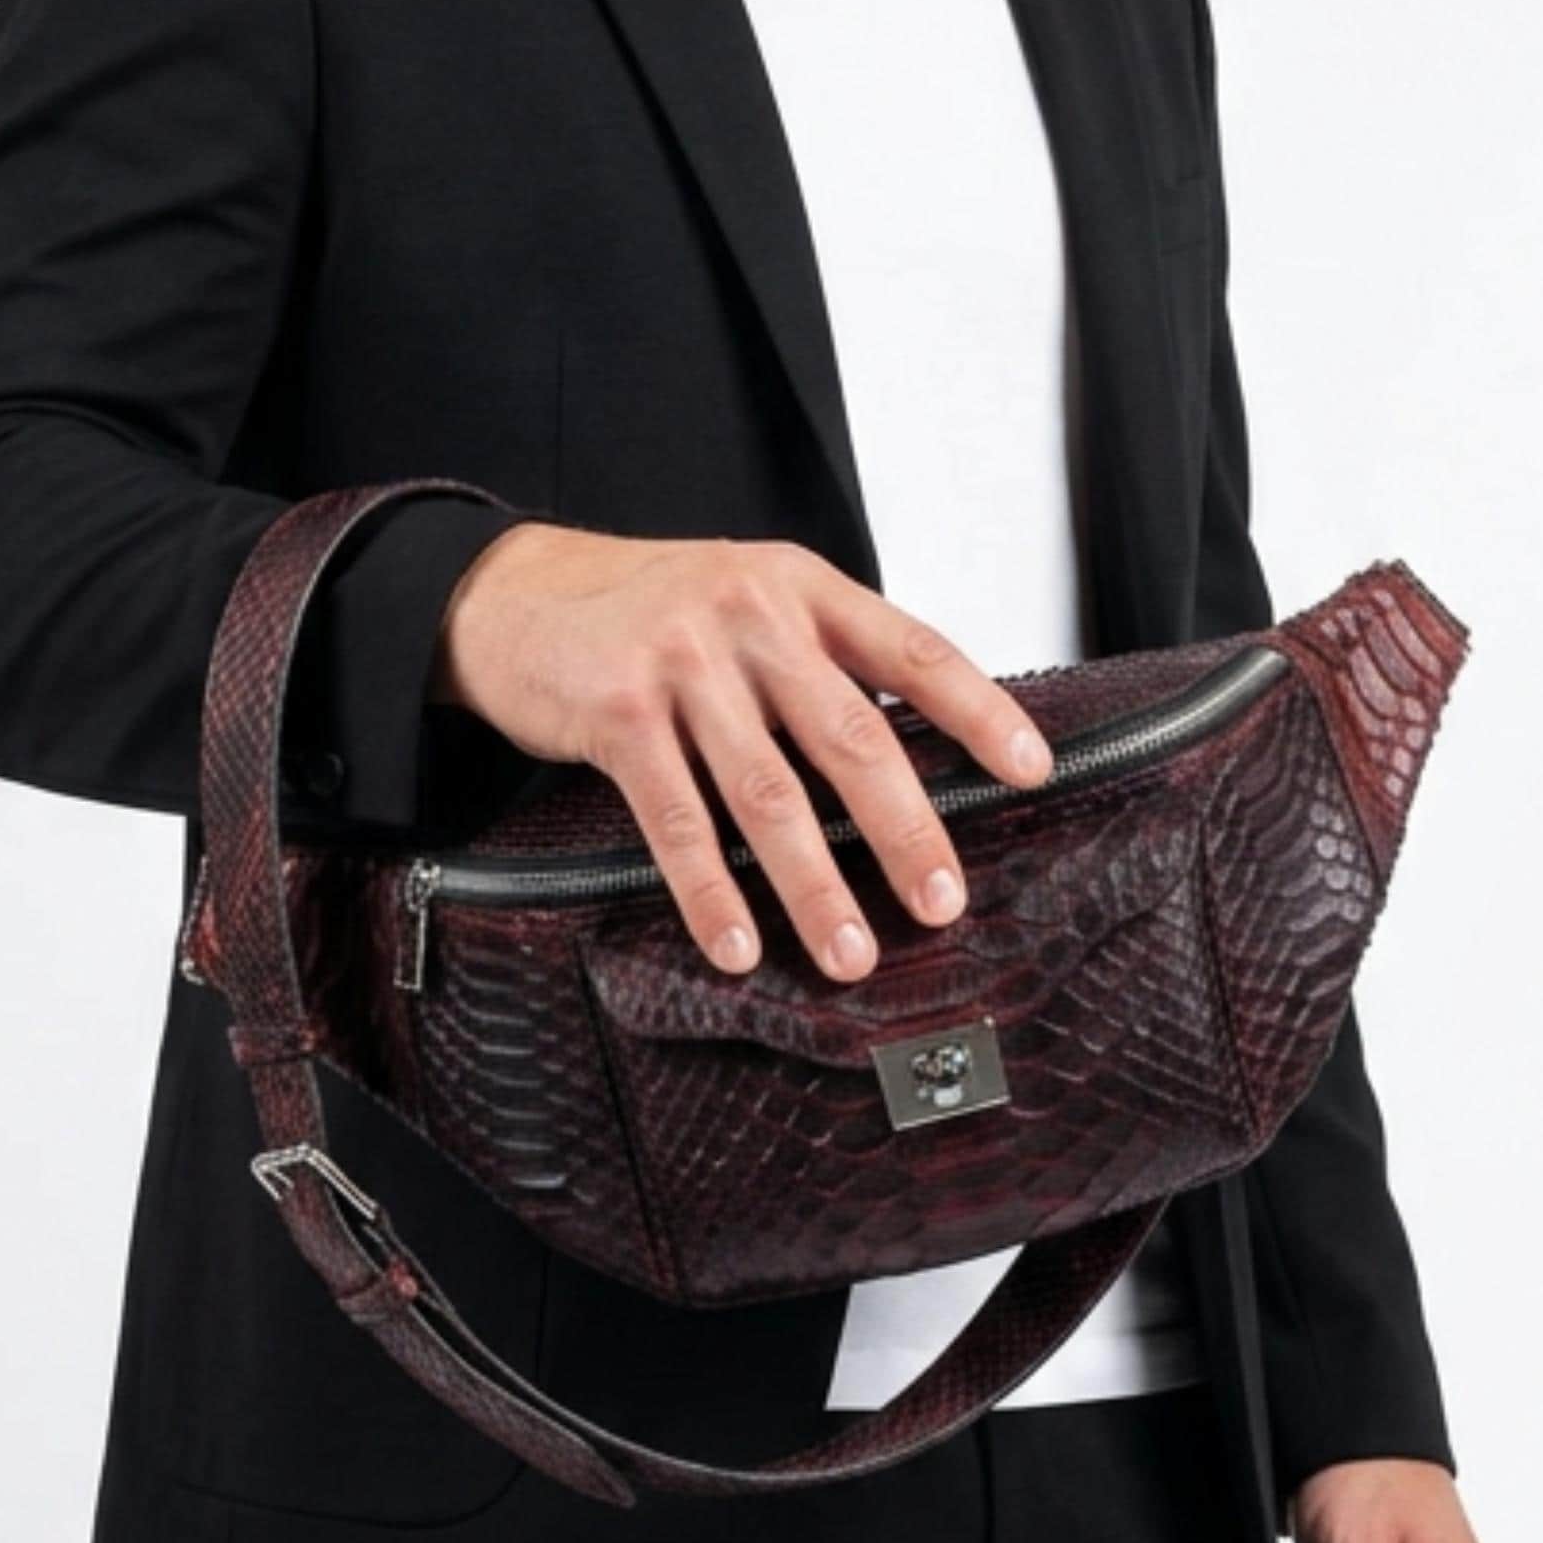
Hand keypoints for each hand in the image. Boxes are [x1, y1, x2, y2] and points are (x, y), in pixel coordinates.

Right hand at [431, 523, 1052, 978]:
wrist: (509, 593)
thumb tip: (912, 762)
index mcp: (801, 590)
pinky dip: (712, 891)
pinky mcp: (618, 712)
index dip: (980, 711)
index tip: (1032, 770)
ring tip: (850, 952)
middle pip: (852, 736)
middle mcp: (751, 618)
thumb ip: (819, 662)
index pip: (915, 650)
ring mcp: (683, 663)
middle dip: (904, 829)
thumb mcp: (746, 603)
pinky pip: (676, 819)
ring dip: (815, 886)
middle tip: (942, 900)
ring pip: (768, 793)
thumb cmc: (645, 611)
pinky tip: (740, 943)